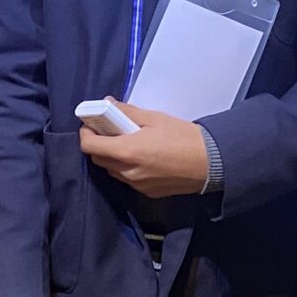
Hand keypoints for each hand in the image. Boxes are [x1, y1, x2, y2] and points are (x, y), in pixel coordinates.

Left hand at [79, 102, 211, 197]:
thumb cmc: (184, 137)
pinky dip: (127, 168)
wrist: (211, 163)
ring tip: (128, 143)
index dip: (86, 133)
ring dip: (112, 157)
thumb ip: (126, 112)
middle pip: (98, 159)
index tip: (91, 124)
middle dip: (98, 145)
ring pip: (112, 171)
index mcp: (126, 151)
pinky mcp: (147, 192)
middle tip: (110, 130)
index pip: (89, 146)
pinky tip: (142, 157)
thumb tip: (108, 103)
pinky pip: (127, 179)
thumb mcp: (154, 118)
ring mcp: (136, 185)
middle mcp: (127, 172)